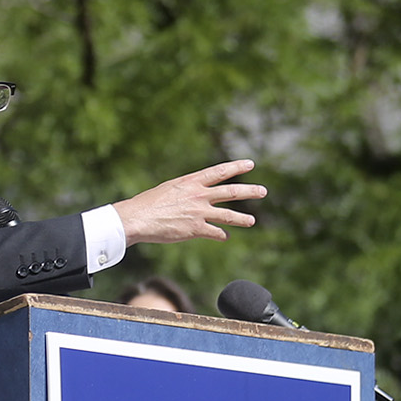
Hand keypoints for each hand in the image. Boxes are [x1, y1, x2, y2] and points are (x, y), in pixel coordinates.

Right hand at [114, 159, 265, 244]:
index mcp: (191, 181)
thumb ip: (187, 190)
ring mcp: (198, 212)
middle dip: (249, 191)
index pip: (219, 171)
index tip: (250, 164)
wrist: (138, 218)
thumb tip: (195, 193)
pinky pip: (215, 233)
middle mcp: (198, 195)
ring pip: (227, 215)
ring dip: (242, 218)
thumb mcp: (170, 188)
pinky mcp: (195, 229)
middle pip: (230, 192)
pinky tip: (226, 237)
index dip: (236, 167)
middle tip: (263, 191)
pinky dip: (222, 235)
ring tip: (252, 221)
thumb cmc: (149, 203)